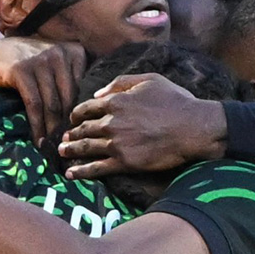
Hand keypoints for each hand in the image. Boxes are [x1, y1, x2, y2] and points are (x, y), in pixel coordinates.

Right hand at [0, 37, 86, 145]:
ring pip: (52, 104)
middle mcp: (60, 54)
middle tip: (67, 146)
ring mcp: (40, 60)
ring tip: (52, 147)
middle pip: (69, 99)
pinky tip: (38, 139)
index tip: (80, 135)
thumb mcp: (58, 66)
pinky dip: (37, 125)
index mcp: (75, 52)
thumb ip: (74, 82)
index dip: (81, 115)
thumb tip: (92, 118)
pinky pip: (34, 105)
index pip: (83, 90)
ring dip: (51, 130)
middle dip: (67, 126)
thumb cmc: (34, 65)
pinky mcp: (21, 70)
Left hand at [60, 74, 226, 179]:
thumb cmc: (176, 101)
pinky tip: (71, 174)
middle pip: (83, 129)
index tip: (73, 120)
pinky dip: (82, 171)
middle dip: (71, 134)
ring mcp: (116, 144)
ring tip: (62, 153)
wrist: (193, 128)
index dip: (77, 115)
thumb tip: (98, 93)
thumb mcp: (149, 80)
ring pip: (86, 148)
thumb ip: (121, 82)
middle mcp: (111, 122)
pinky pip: (97, 168)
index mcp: (115, 101)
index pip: (86, 108)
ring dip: (71, 151)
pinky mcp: (124, 162)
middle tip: (63, 140)